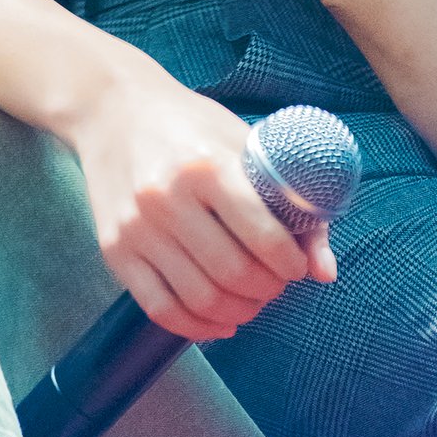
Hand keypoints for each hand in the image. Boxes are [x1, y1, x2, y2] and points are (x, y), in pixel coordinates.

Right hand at [64, 50, 336, 342]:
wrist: (112, 108)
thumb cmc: (190, 125)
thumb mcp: (242, 142)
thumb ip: (290, 201)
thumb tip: (325, 273)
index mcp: (208, 164)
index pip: (263, 235)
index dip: (291, 263)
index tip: (296, 265)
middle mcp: (168, 197)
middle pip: (233, 274)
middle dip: (267, 290)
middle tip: (275, 283)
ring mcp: (137, 227)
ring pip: (199, 299)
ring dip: (237, 313)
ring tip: (250, 301)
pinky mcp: (114, 249)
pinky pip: (160, 309)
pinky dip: (196, 327)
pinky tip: (217, 320)